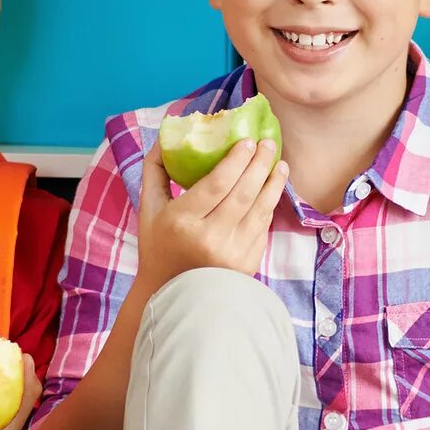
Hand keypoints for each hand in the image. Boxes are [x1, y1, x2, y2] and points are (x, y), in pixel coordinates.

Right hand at [133, 136, 282, 290]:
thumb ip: (155, 170)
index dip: (236, 161)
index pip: (216, 184)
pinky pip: (263, 228)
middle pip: (242, 194)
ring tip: (280, 163)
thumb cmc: (159, 246)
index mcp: (182, 222)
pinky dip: (269, 206)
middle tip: (268, 143)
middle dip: (259, 164)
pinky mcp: (247, 265)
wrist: (174, 294)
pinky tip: (272, 189)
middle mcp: (209, 239)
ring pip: (260, 210)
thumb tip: (169, 134)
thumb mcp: (149, 209)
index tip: (248, 141)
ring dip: (273, 183)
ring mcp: (232, 254)